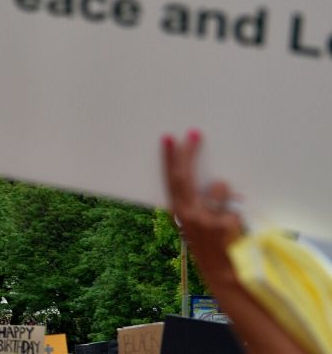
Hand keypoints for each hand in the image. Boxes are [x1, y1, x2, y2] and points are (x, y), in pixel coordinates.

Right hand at [162, 129, 241, 287]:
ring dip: (228, 195)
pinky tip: (236, 230)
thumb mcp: (195, 228)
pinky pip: (236, 207)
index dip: (170, 158)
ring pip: (220, 188)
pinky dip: (239, 215)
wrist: (224, 277)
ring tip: (229, 216)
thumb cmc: (211, 250)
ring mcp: (205, 218)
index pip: (172, 180)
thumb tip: (215, 182)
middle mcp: (188, 214)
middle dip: (189, 152)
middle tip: (193, 133)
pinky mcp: (224, 223)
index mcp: (179, 213)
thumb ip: (198, 206)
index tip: (170, 138)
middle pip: (186, 176)